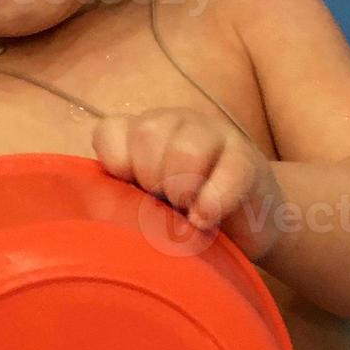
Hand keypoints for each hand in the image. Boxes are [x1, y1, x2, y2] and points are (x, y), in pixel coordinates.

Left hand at [92, 107, 283, 259]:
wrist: (246, 226)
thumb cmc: (181, 217)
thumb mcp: (141, 205)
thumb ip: (117, 198)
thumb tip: (102, 208)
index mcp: (140, 132)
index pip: (111, 129)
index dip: (116, 163)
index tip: (130, 188)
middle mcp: (174, 123)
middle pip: (148, 133)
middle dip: (149, 176)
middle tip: (162, 202)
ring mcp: (213, 134)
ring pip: (186, 148)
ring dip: (181, 187)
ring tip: (185, 210)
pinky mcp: (247, 159)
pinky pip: (229, 171)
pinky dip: (212, 202)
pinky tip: (205, 218)